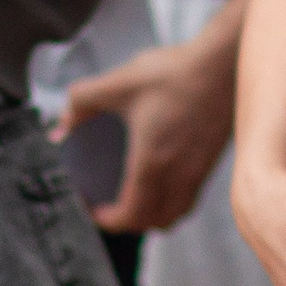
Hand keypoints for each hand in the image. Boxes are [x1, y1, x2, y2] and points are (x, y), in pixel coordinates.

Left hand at [57, 25, 237, 233]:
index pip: (131, 216)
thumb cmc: (174, 73)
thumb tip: (61, 125)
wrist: (224, 62)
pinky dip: (175, 200)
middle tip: (111, 205)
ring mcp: (200, 170)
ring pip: (177, 213)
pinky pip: (192, 196)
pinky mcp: (214, 160)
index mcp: (152, 163)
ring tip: (139, 196)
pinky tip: (166, 175)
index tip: (94, 208)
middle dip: (130, 222)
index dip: (108, 220)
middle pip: (155, 222)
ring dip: (155, 214)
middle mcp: (178, 175)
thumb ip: (81, 101)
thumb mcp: (118, 82)